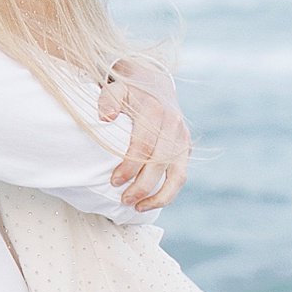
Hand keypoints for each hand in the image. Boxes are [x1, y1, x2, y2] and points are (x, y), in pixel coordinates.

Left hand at [99, 56, 190, 210]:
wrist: (154, 82)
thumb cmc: (129, 91)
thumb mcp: (116, 88)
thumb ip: (108, 99)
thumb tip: (105, 118)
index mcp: (155, 111)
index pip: (143, 146)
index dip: (129, 167)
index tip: (114, 182)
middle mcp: (173, 125)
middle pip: (160, 164)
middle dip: (142, 186)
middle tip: (123, 200)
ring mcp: (182, 138)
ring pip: (178, 175)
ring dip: (160, 196)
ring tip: (139, 208)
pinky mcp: (186, 148)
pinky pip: (181, 176)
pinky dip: (168, 192)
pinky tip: (150, 202)